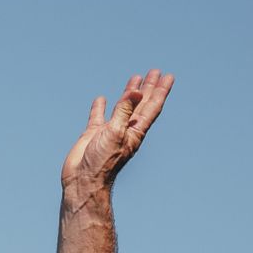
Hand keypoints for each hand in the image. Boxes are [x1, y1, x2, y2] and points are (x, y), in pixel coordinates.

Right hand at [61, 68, 174, 199]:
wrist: (84, 181)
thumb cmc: (103, 161)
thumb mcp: (116, 132)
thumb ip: (124, 110)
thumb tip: (138, 91)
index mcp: (135, 131)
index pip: (152, 106)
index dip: (160, 91)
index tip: (168, 76)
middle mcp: (125, 130)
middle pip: (141, 104)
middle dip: (148, 88)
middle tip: (155, 72)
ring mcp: (109, 132)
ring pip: (121, 107)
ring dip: (129, 93)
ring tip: (135, 79)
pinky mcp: (94, 135)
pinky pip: (98, 116)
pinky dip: (100, 107)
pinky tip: (101, 99)